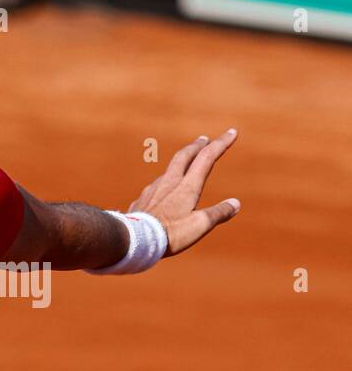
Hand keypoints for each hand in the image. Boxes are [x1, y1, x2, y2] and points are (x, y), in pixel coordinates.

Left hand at [128, 129, 241, 256]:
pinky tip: (163, 190)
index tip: (231, 132)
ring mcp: (153, 190)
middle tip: (204, 139)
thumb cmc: (171, 233)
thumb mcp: (200, 225)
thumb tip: (235, 203)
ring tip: (185, 165)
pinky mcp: (142, 200)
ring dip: (180, 163)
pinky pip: (156, 187)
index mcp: (187, 186)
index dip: (220, 144)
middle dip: (196, 146)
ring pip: (168, 171)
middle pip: (184, 157)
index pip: (206, 158)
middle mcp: (169, 183)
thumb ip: (219, 213)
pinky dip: (165, 183)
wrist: (135, 238)